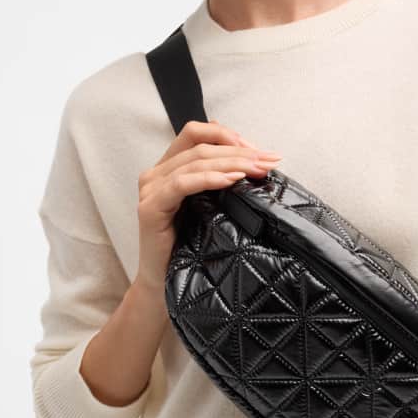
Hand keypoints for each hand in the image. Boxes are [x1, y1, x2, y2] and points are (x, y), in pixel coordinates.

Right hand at [135, 119, 281, 291]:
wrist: (166, 283)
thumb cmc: (190, 247)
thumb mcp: (211, 207)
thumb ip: (221, 182)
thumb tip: (254, 161)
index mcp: (169, 168)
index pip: (196, 134)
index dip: (227, 135)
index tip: (259, 150)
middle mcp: (156, 174)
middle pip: (199, 146)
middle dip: (239, 151)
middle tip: (267, 160)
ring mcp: (151, 189)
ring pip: (194, 161)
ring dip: (230, 163)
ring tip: (256, 170)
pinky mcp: (150, 208)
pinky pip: (181, 184)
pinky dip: (208, 178)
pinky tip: (230, 180)